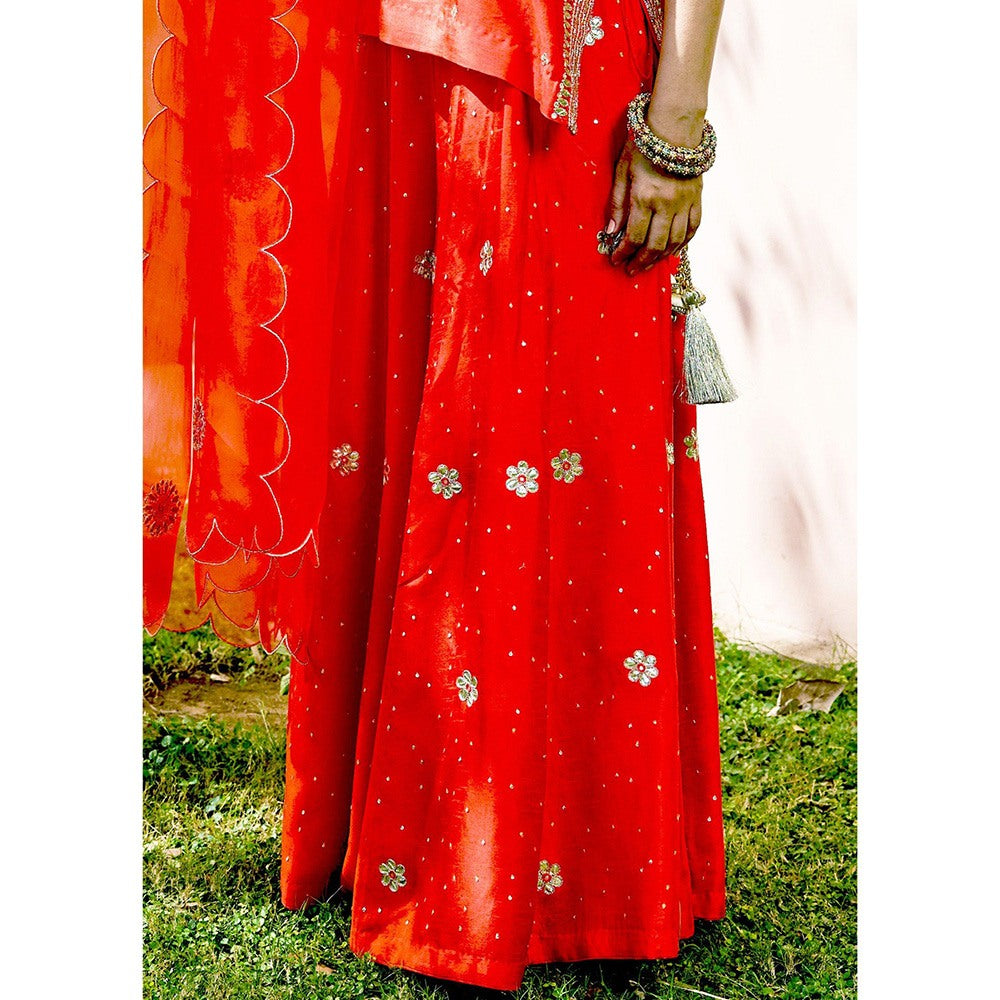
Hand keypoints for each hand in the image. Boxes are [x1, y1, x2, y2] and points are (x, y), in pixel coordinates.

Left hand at [606, 138, 702, 275]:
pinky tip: (672, 251)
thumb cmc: (643, 146)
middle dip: (641, 261)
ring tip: (648, 264)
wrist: (675, 125)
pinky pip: (693, 228)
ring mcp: (685, 202)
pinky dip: (683, 244)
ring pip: (675, 241)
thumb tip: (611, 231)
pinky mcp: (697, 198)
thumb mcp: (622, 172)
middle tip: (631, 270)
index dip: (623, 252)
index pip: (633, 236)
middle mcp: (667, 204)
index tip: (615, 259)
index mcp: (645, 197)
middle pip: (655, 245)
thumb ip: (617, 204)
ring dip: (660, 257)